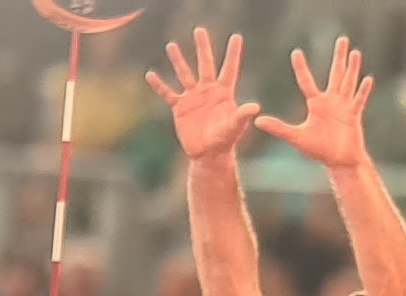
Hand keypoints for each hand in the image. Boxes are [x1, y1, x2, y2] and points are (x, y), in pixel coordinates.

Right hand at [146, 29, 262, 160]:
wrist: (208, 153)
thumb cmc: (225, 140)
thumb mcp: (235, 126)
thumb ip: (242, 115)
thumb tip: (254, 107)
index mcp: (224, 92)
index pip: (229, 68)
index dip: (233, 53)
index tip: (236, 36)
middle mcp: (208, 90)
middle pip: (205, 64)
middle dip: (203, 48)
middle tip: (199, 30)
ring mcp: (193, 98)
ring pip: (184, 74)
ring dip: (178, 60)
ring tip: (172, 45)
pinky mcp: (179, 108)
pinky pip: (168, 93)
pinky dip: (159, 85)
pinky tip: (151, 75)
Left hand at [253, 38, 374, 167]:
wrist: (339, 161)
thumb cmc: (319, 149)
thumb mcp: (296, 137)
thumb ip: (278, 128)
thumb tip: (257, 121)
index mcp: (317, 104)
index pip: (306, 81)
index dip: (301, 67)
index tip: (296, 52)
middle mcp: (332, 101)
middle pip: (335, 74)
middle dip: (338, 57)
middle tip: (341, 38)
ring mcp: (345, 106)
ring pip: (349, 82)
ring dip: (352, 68)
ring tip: (354, 52)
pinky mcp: (354, 115)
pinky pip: (358, 101)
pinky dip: (362, 91)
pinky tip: (367, 79)